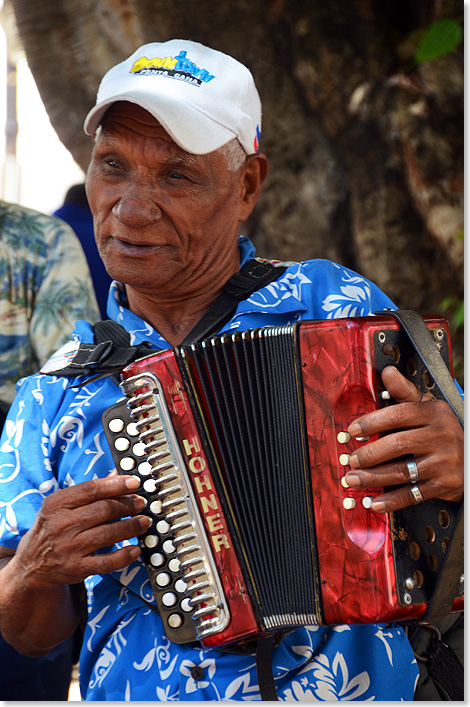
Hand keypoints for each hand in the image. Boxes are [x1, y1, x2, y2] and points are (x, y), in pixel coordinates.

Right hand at [13, 473, 150, 589]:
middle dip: (127, 505)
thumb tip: (118, 473)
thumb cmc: (53, 528)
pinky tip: (135, 549)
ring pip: (108, 534)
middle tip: (141, 503)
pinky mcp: (76, 568)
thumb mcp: (63, 505)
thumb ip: (90, 490)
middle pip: (103, 510)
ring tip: (144, 522)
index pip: (91, 489)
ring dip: (131, 527)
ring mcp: (69, 548)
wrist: (32, 564)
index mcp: (57, 504)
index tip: (135, 482)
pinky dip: (123, 556)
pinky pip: (106, 562)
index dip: (116, 485)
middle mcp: (61, 525)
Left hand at [344, 366, 462, 511]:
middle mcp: (439, 437)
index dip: (373, 422)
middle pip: (398, 444)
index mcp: (434, 414)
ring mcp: (442, 463)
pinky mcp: (442, 485)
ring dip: (373, 477)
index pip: (399, 414)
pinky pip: (412, 494)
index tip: (353, 430)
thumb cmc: (444, 431)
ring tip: (353, 478)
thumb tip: (388, 372)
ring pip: (402, 471)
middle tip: (351, 459)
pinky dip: (391, 500)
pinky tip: (375, 501)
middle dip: (370, 454)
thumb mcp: (430, 408)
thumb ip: (406, 393)